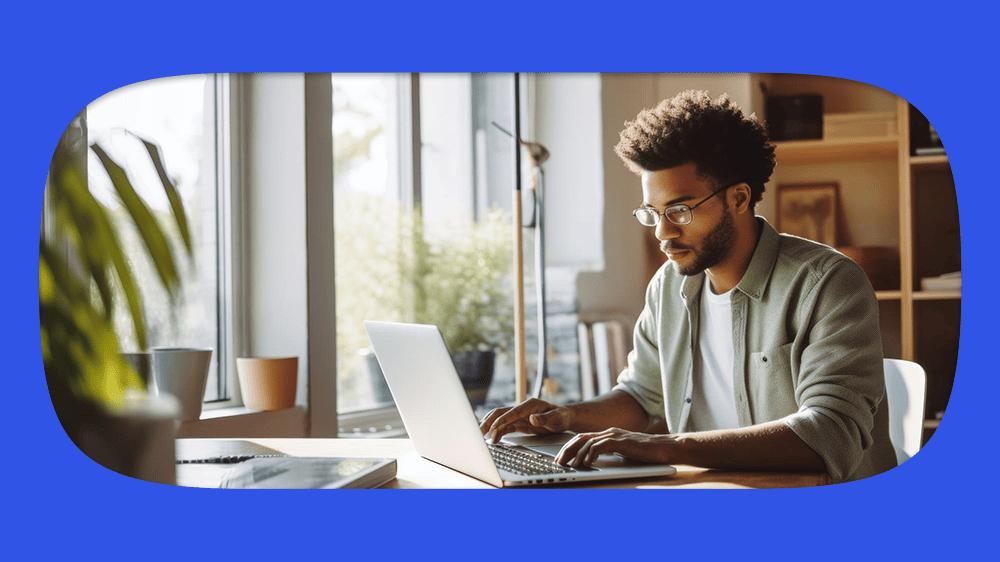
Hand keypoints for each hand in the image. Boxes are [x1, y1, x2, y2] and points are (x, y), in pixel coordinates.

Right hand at [479, 398, 573, 442]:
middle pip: (500, 413)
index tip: (494, 428)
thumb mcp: (557, 418)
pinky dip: (498, 432)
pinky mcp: (519, 423)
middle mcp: (522, 409)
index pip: (513, 411)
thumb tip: (532, 418)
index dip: (503, 419)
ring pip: (500, 419)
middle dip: (489, 421)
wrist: (564, 418)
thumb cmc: (562, 416)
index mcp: (530, 405)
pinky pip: (505, 427)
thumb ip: (545, 418)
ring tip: (481, 436)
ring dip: (490, 427)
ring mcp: (519, 416)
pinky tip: (493, 440)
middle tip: (479, 432)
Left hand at [554, 428, 679, 466]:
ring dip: (577, 454)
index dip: (568, 447)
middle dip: (567, 450)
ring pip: (588, 442)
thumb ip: (609, 453)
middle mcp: (609, 432)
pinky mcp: (623, 441)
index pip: (582, 438)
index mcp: (608, 434)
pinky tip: (588, 462)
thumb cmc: (646, 452)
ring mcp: (616, 435)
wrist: (666, 447)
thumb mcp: (623, 452)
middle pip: (580, 438)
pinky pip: (602, 445)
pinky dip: (592, 453)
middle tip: (558, 463)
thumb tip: (592, 462)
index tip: (559, 458)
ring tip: (571, 465)